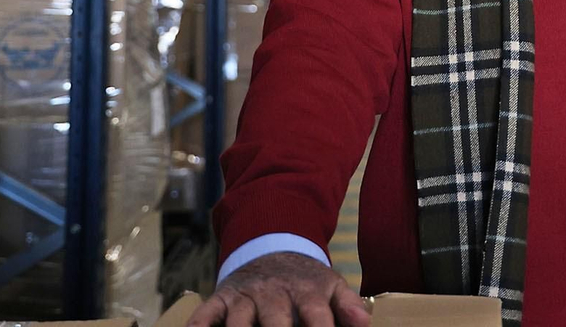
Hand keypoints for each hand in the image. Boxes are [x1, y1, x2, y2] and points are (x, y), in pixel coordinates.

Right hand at [186, 251, 371, 326]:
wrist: (270, 246)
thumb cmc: (305, 279)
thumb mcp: (331, 285)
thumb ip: (348, 305)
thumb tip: (366, 323)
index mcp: (306, 292)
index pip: (317, 318)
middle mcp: (274, 294)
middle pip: (276, 323)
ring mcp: (246, 296)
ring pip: (239, 322)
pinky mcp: (221, 298)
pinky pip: (205, 314)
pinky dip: (199, 326)